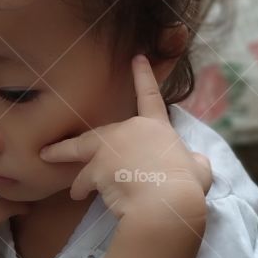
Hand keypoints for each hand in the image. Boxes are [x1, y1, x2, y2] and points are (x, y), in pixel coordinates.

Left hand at [38, 54, 211, 221]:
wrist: (166, 200)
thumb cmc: (186, 184)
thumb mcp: (199, 170)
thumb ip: (194, 162)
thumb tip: (195, 162)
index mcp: (156, 127)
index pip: (150, 95)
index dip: (143, 75)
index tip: (136, 57)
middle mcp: (129, 131)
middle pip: (98, 132)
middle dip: (79, 144)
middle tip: (58, 150)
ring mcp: (109, 148)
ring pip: (79, 151)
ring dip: (71, 164)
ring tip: (72, 185)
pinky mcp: (97, 168)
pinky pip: (83, 180)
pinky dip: (80, 189)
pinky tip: (79, 197)